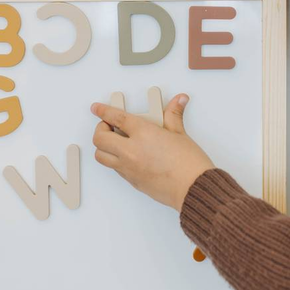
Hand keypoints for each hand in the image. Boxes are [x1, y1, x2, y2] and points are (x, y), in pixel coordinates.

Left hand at [90, 94, 215, 211]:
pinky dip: (114, 159)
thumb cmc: (188, 164)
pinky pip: (113, 168)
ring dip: (103, 147)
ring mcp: (128, 167)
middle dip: (100, 129)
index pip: (115, 118)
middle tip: (109, 126)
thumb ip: (173, 115)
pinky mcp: (131, 180)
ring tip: (114, 142)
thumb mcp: (180, 134)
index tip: (97, 108)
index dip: (103, 111)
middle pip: (100, 138)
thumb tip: (178, 101)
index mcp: (143, 133)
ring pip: (101, 155)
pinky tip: (126, 156)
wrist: (192, 188)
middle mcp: (131, 150)